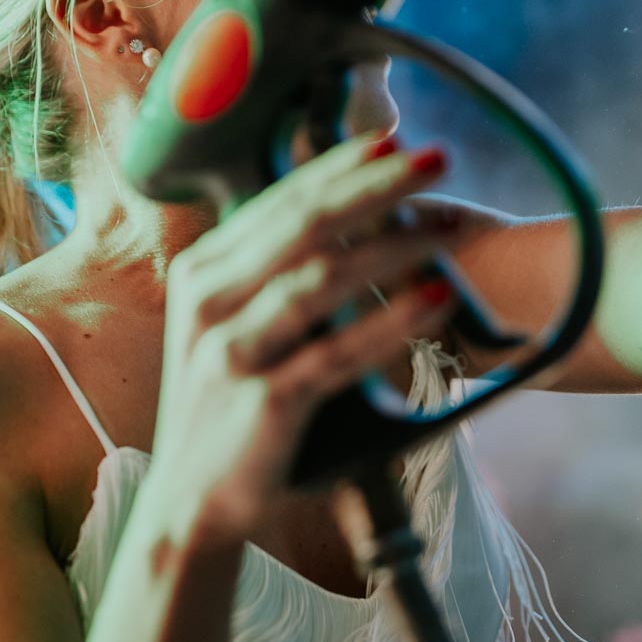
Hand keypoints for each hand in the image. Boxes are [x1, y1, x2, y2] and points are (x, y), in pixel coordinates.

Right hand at [148, 133, 457, 538]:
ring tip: (450, 229)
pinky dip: (390, 323)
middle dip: (377, 186)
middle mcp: (209, 299)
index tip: (399, 140)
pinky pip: (336, 353)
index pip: (283, 200)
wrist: (191, 501)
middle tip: (439, 158)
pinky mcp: (263, 401)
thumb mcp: (234, 326)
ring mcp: (231, 351)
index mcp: (204, 270)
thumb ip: (274, 274)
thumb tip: (348, 214)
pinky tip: (437, 300)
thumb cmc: (230, 405)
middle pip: (304, 224)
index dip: (343, 167)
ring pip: (320, 280)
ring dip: (393, 248)